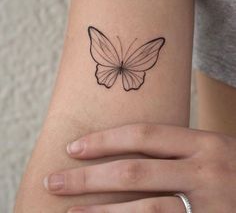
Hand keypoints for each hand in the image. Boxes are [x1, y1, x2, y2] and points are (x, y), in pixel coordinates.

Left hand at [44, 123, 235, 211]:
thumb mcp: (213, 152)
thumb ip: (179, 151)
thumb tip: (128, 152)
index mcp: (206, 144)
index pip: (143, 134)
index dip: (104, 140)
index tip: (73, 148)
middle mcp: (207, 171)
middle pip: (134, 172)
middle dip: (88, 177)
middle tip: (54, 181)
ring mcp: (211, 207)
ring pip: (145, 210)